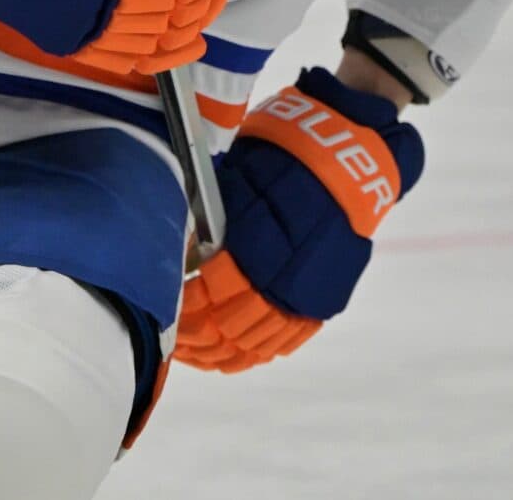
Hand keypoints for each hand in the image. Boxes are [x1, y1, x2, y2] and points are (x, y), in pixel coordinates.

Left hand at [175, 68, 425, 372]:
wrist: (347, 158)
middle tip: (178, 341)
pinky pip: (287, 339)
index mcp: (252, 248)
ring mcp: (305, 294)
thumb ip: (208, 228)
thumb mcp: (234, 182)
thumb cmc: (280, 159)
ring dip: (224, 353)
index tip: (166, 314)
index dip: (183, 311)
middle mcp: (279, 279)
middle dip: (198, 339)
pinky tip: (238, 354)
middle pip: (228, 328)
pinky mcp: (325, 300)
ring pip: (256, 343)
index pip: (207, 297)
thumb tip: (180, 260)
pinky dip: (259, 351)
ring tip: (202, 354)